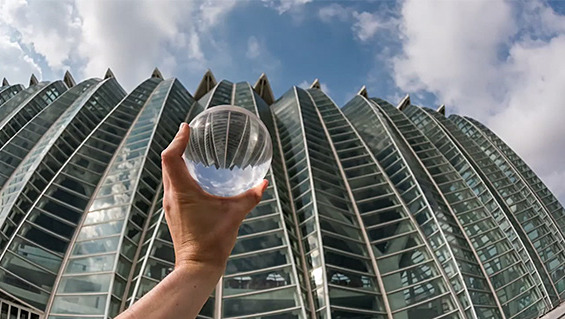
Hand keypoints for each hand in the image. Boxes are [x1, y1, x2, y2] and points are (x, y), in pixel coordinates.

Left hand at [161, 122, 267, 270]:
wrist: (198, 266)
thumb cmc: (212, 242)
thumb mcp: (235, 214)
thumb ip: (250, 197)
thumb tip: (263, 183)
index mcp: (182, 191)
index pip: (171, 157)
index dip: (178, 139)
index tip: (187, 128)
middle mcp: (172, 196)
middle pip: (168, 163)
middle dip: (178, 146)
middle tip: (190, 135)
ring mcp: (171, 205)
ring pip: (168, 175)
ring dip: (177, 161)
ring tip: (192, 152)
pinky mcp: (174, 213)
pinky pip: (173, 187)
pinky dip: (180, 176)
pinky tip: (195, 178)